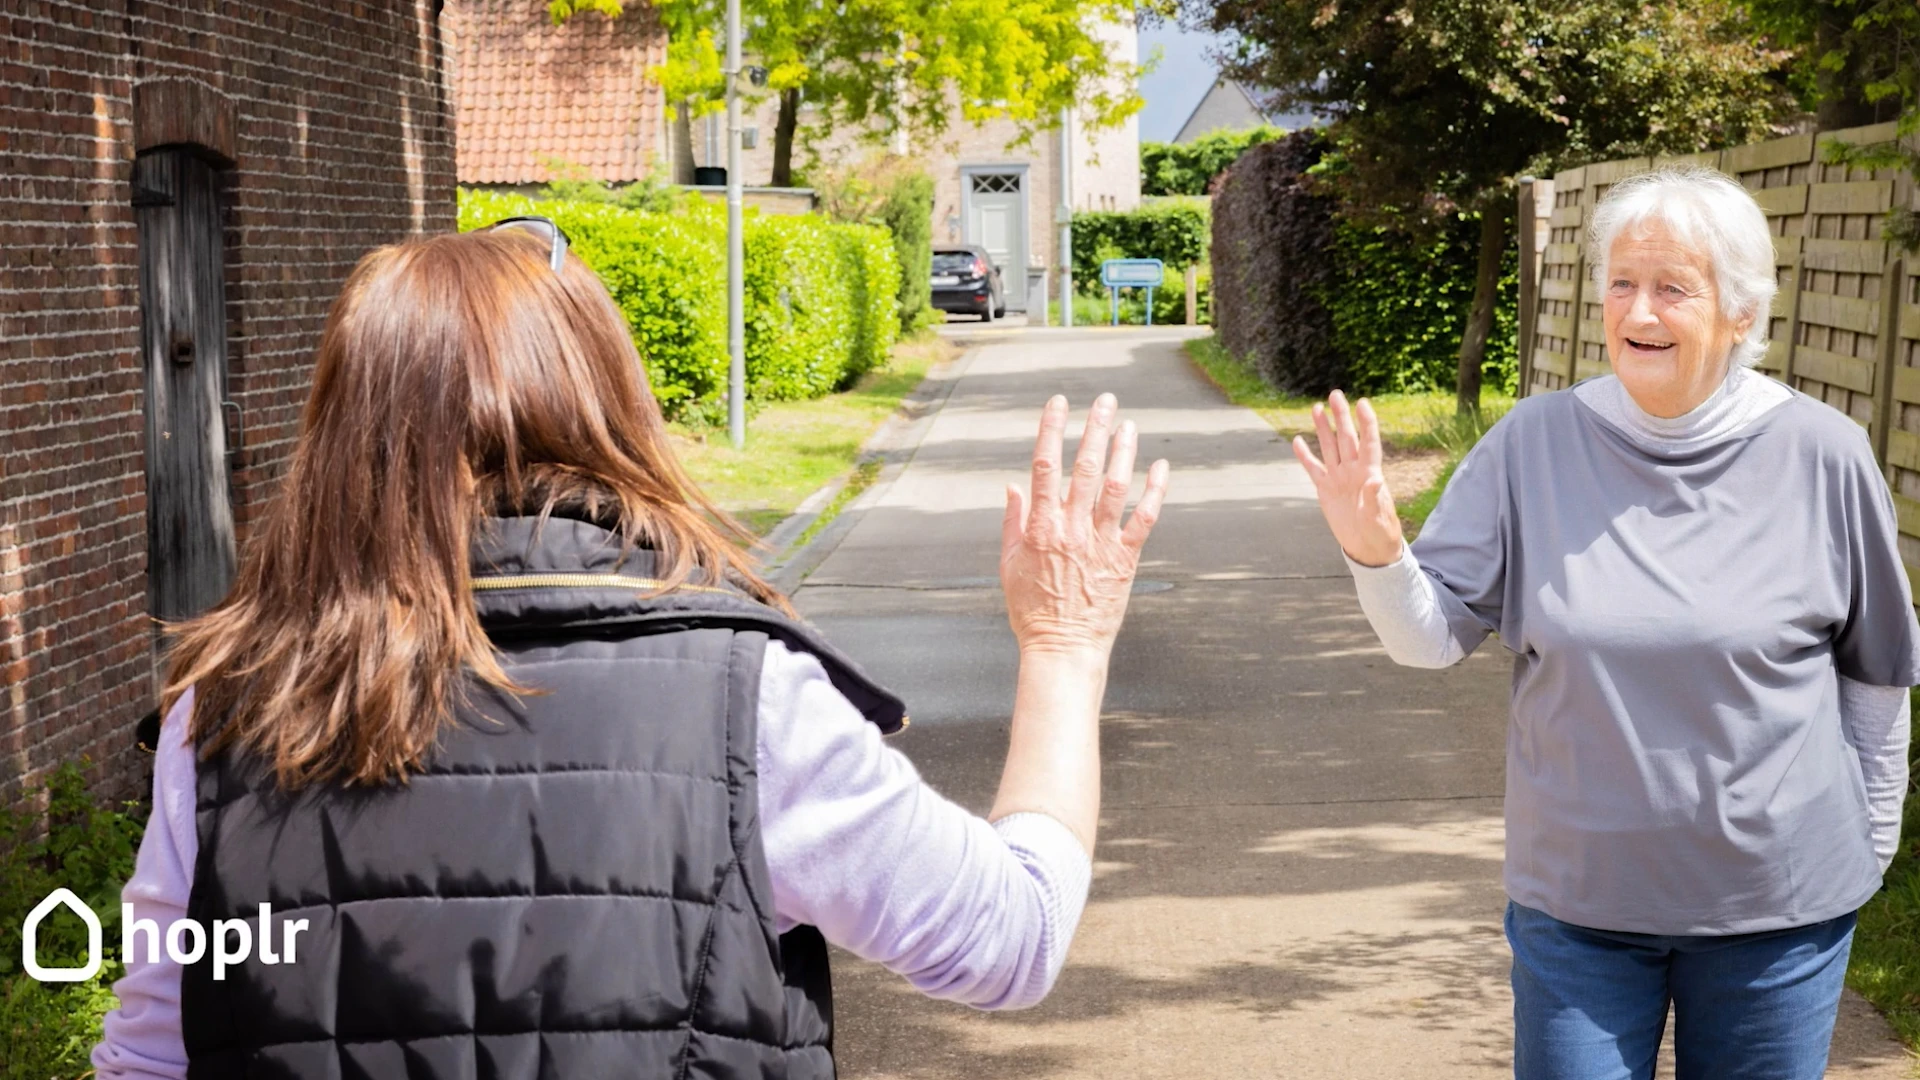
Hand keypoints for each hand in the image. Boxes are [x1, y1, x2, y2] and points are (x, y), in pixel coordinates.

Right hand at [1001, 394, 1169, 655]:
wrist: (1063, 649)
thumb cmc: (1031, 611)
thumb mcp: (1008, 566)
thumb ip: (1011, 523)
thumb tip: (1014, 485)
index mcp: (1040, 527)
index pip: (1044, 466)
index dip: (1052, 430)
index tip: (1059, 403)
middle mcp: (1071, 529)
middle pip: (1085, 467)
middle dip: (1095, 429)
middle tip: (1105, 401)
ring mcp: (1101, 543)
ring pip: (1115, 486)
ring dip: (1124, 452)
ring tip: (1129, 425)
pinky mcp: (1125, 560)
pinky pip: (1144, 519)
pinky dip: (1155, 491)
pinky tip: (1161, 467)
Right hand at [1291, 389, 1403, 566]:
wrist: (1368, 548)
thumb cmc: (1380, 533)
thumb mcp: (1379, 518)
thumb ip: (1375, 499)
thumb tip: (1375, 480)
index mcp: (1370, 474)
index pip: (1369, 442)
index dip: (1366, 423)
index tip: (1362, 403)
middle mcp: (1354, 471)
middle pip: (1346, 438)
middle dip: (1341, 416)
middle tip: (1336, 394)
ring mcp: (1338, 478)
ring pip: (1329, 447)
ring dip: (1323, 428)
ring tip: (1317, 408)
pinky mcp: (1325, 490)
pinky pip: (1313, 469)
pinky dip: (1305, 456)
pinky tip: (1298, 441)